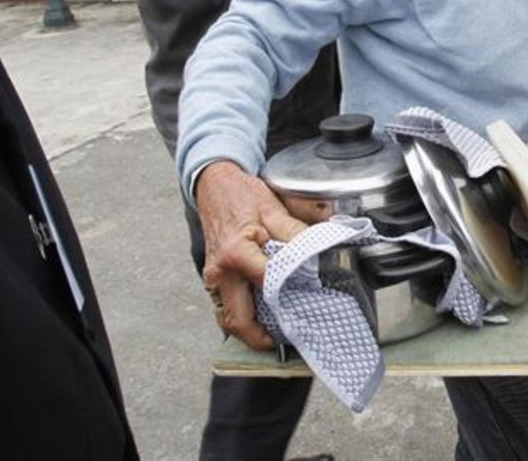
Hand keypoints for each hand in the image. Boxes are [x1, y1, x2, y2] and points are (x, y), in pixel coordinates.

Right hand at [194, 160, 307, 349]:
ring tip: (275, 333)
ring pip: (226, 318)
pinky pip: (224, 306)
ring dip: (248, 331)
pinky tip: (260, 317)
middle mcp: (220, 271)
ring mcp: (212, 278)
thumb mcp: (274, 209)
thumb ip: (295, 234)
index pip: (267, 285)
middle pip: (237, 319)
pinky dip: (241, 317)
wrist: (214, 186)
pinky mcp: (212, 279)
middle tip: (286, 341)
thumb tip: (315, 255)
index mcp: (236, 253)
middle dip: (260, 338)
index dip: (288, 298)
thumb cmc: (242, 195)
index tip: (307, 306)